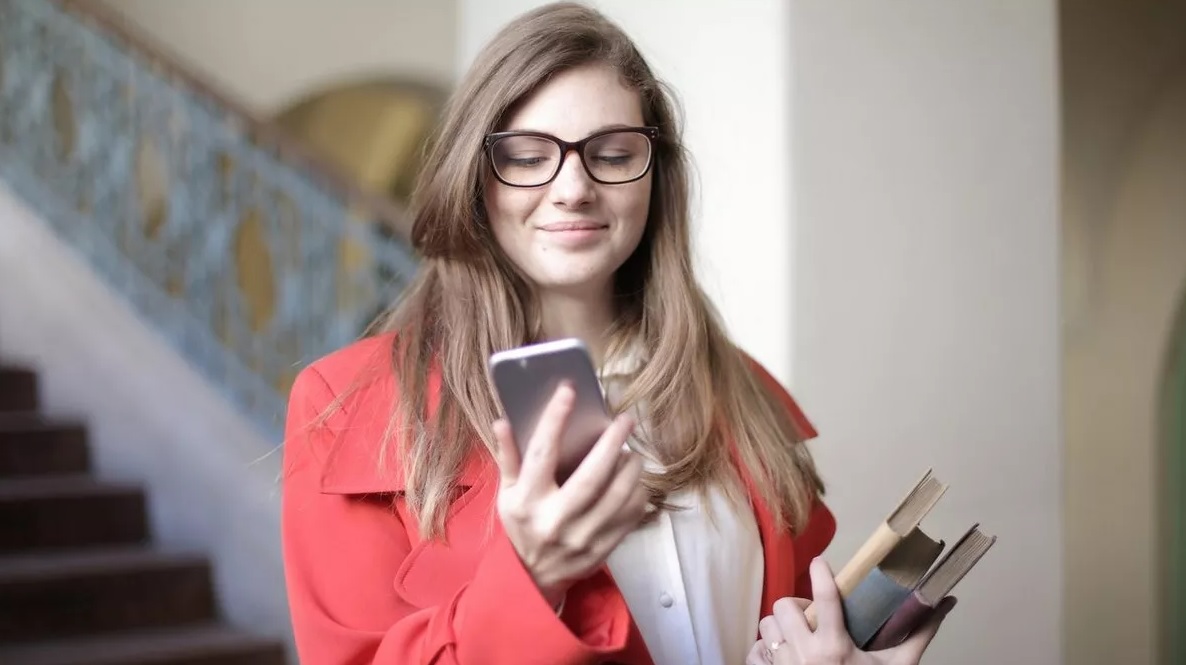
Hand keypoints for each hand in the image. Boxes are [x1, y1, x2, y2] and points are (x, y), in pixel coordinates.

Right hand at [492, 382, 650, 607]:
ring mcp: (583, 537)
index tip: (569, 391)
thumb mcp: (506, 494)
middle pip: (592, 476)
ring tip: (631, 451)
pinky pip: (630, 515)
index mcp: (528, 501)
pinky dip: (637, 492)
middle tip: (624, 419)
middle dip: (612, 443)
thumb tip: (503, 421)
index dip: (555, 418)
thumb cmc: (521, 526)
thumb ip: (508, 458)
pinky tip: (634, 479)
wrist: (534, 578)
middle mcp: (555, 520)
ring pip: (618, 495)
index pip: (542, 453)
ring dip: (630, 467)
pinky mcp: (603, 548)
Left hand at [745, 558, 955, 664]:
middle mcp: (804, 655)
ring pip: (767, 626)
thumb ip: (919, 634)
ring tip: (799, 635)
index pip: (824, 597)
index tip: (820, 562)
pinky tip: (782, 654)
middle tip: (812, 616)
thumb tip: (946, 601)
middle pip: (785, 607)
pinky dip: (764, 650)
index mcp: (836, 648)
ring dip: (781, 627)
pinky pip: (754, 652)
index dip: (821, 573)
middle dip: (797, 607)